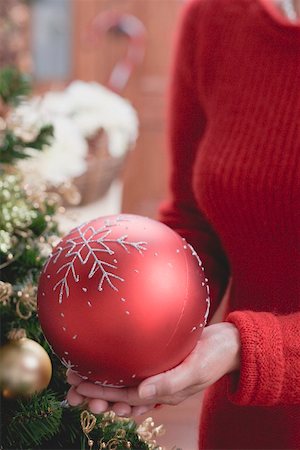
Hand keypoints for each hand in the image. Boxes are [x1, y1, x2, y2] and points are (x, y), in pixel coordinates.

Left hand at [66, 322, 239, 416]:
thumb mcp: (195, 369)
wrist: (230, 343)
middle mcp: (157, 386)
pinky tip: (108, 362)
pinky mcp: (161, 361)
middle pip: (120, 392)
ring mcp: (158, 374)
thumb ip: (170, 383)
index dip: (101, 394)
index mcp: (163, 393)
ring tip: (80, 373)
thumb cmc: (215, 356)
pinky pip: (136, 369)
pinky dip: (120, 369)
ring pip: (125, 381)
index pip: (126, 397)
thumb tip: (141, 395)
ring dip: (102, 379)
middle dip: (95, 389)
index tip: (78, 388)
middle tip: (70, 382)